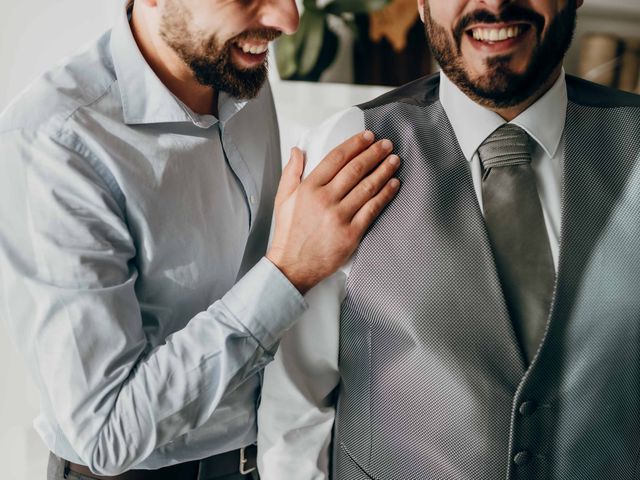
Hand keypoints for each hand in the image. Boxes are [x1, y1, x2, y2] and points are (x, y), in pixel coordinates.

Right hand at [267, 131, 400, 293]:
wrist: (293, 266)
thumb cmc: (289, 234)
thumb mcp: (283, 199)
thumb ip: (291, 172)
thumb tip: (298, 150)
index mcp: (309, 188)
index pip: (336, 158)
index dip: (354, 144)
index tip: (367, 137)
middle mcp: (325, 200)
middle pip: (355, 169)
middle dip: (374, 153)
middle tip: (386, 144)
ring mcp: (339, 217)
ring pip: (367, 186)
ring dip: (384, 170)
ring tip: (394, 160)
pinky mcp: (351, 233)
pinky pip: (372, 208)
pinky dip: (385, 194)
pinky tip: (393, 184)